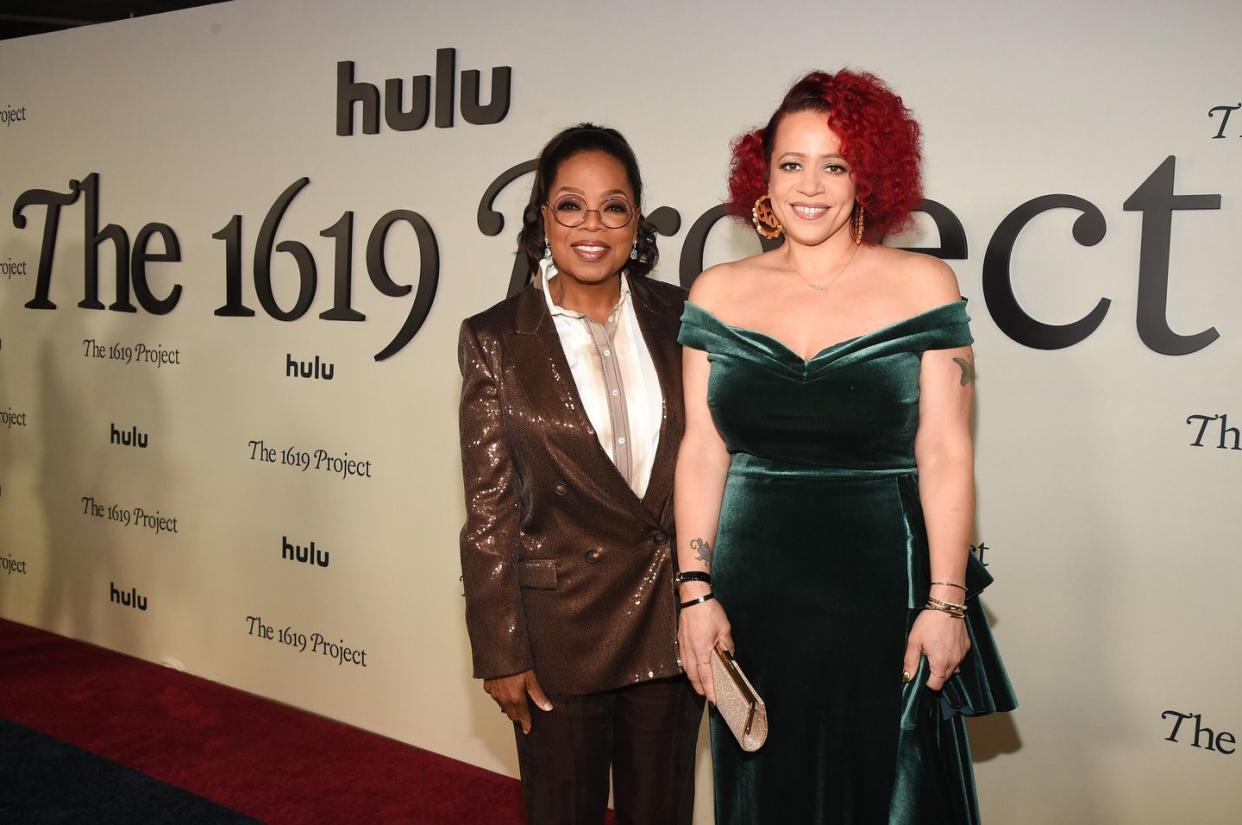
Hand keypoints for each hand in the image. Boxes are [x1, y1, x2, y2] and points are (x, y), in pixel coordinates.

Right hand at [484, 669, 552, 734]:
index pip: (523, 717)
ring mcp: (494, 695)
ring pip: (503, 706)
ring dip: (510, 707)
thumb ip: (538, 695)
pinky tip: (505, 689)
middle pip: (512, 714)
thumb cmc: (516, 664)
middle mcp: (504, 700)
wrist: (498, 653)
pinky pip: (495, 696)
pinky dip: (501, 696)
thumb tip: (547, 708)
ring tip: (516, 701)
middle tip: (524, 715)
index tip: (528, 730)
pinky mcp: (488, 688)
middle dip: (518, 716)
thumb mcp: (531, 679)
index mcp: (516, 699)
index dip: (526, 724)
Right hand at [676, 588, 732, 704]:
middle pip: (693, 677)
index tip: (713, 701)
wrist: (693, 597)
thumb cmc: (709, 611)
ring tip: (701, 686)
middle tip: (707, 696)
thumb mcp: (725, 629)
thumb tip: (729, 656)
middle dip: (700, 688)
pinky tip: (693, 669)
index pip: (705, 676)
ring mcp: (683, 646)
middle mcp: (690, 651)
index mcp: (701, 650)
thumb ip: (727, 645)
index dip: (709, 690)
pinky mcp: (680, 641)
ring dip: (694, 680)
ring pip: (687, 670)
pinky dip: (689, 669)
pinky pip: (684, 661)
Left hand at [903, 609, 970, 690]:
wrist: (946, 605)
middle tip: (925, 660)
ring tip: (934, 651)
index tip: (921, 675)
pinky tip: (943, 645)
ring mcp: (962, 654)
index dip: (927, 683)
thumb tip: (907, 677)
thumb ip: (911, 661)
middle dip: (934, 674)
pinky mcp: (966, 646)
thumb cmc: (929, 621)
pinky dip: (951, 656)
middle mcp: (954, 661)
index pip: (936, 685)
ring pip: (953, 669)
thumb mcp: (914, 641)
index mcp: (941, 663)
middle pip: (945, 678)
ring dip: (944, 666)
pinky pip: (959, 658)